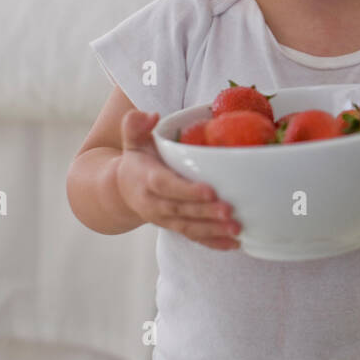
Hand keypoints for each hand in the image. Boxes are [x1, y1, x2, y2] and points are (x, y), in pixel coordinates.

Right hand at [116, 110, 241, 249]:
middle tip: (229, 211)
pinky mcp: (176, 228)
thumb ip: (135, 124)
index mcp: (145, 179)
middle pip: (180, 210)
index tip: (209, 190)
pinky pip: (194, 238)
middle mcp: (154, 203)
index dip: (187, 190)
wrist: (122, 191)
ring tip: (236, 229)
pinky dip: (214, 243)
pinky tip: (234, 244)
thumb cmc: (138, 160)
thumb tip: (151, 115)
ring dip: (213, 231)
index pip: (165, 186)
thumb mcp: (132, 139)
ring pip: (188, 228)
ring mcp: (164, 219)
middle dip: (205, 212)